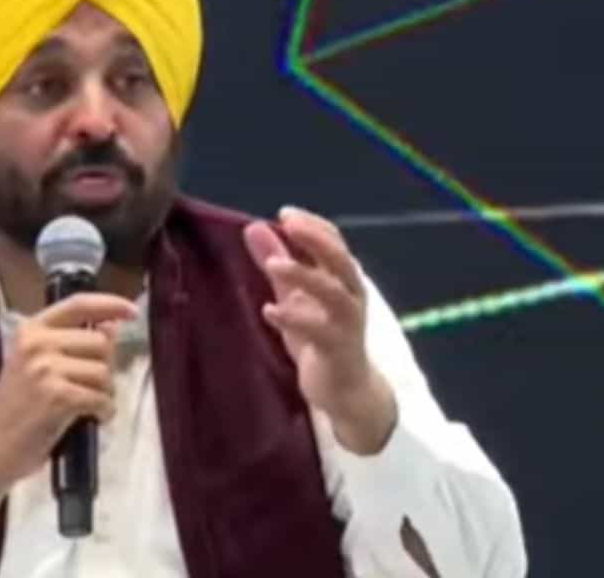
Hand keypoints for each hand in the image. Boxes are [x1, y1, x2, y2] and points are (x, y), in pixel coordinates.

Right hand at [0, 292, 137, 523]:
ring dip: (104, 393)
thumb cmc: (18, 407)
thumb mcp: (38, 365)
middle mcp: (37, 343)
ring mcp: (45, 369)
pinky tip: (89, 419)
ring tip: (85, 406)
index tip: (132, 311)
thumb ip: (72, 343)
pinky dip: (103, 412)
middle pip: (100, 342)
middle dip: (105, 368)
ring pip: (104, 372)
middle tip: (90, 388)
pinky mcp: (56, 396)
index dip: (110, 304)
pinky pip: (100, 398)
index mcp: (32, 330)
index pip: (79, 305)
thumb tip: (111, 326)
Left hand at [243, 206, 395, 454]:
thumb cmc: (320, 336)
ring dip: (304, 276)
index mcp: (341, 279)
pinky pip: (319, 331)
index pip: (334, 242)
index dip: (312, 225)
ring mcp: (346, 323)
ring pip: (333, 293)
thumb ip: (277, 262)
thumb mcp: (294, 295)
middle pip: (340, 259)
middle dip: (316, 239)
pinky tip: (269, 311)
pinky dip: (294, 319)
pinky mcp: (338, 349)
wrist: (344, 389)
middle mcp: (350, 296)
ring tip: (273, 265)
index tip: (285, 212)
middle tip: (288, 224)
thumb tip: (253, 227)